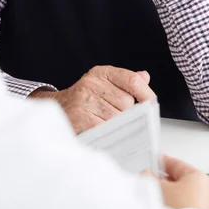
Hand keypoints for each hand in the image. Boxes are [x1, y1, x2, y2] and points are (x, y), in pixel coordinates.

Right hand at [29, 65, 154, 133]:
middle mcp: (92, 83)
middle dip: (126, 115)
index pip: (132, 80)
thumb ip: (125, 82)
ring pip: (118, 119)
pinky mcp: (80, 118)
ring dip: (117, 127)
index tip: (152, 105)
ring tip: (105, 125)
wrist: (56, 110)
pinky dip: (108, 135)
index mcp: (101, 73)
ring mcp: (84, 100)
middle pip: (127, 103)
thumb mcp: (104, 84)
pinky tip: (102, 132)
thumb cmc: (84, 99)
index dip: (146, 94)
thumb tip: (145, 77)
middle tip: (116, 119)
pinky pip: (106, 130)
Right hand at [144, 155, 208, 208]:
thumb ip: (151, 178)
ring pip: (178, 194)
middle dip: (162, 181)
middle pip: (177, 180)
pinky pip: (181, 206)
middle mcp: (203, 189)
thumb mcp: (160, 188)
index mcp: (198, 176)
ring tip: (154, 198)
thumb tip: (147, 175)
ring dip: (166, 195)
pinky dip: (172, 206)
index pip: (176, 164)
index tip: (152, 160)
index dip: (161, 161)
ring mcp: (202, 205)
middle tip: (149, 182)